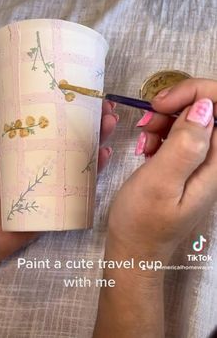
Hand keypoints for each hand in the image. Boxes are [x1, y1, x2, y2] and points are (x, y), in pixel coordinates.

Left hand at [0, 77, 117, 275]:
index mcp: (34, 140)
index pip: (59, 117)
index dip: (75, 103)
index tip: (87, 89)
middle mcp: (50, 154)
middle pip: (77, 133)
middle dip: (95, 118)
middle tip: (106, 107)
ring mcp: (59, 174)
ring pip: (85, 153)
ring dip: (101, 137)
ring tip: (109, 123)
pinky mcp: (64, 195)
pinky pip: (85, 180)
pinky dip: (97, 167)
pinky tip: (104, 154)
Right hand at [94, 78, 216, 337]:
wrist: (134, 248)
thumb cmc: (143, 220)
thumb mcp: (160, 181)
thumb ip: (184, 144)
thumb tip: (205, 107)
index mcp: (216, 163)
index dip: (195, 94)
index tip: (161, 104)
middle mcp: (215, 160)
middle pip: (207, 110)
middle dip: (175, 107)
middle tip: (147, 121)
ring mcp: (202, 161)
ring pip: (191, 119)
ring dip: (164, 120)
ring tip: (143, 138)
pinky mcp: (188, 164)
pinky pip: (180, 134)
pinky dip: (161, 133)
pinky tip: (146, 148)